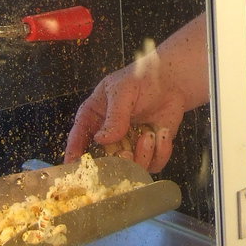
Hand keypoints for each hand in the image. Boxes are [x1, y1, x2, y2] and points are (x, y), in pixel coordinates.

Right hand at [64, 51, 185, 172]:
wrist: (171, 78)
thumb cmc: (141, 78)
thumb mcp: (123, 90)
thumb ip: (114, 116)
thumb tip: (101, 139)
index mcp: (95, 116)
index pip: (78, 137)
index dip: (74, 153)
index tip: (74, 166)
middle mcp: (110, 135)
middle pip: (105, 161)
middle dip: (116, 161)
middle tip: (126, 151)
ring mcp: (130, 144)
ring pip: (130, 168)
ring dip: (142, 155)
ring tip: (150, 135)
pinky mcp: (151, 150)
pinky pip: (153, 165)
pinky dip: (160, 153)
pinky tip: (163, 133)